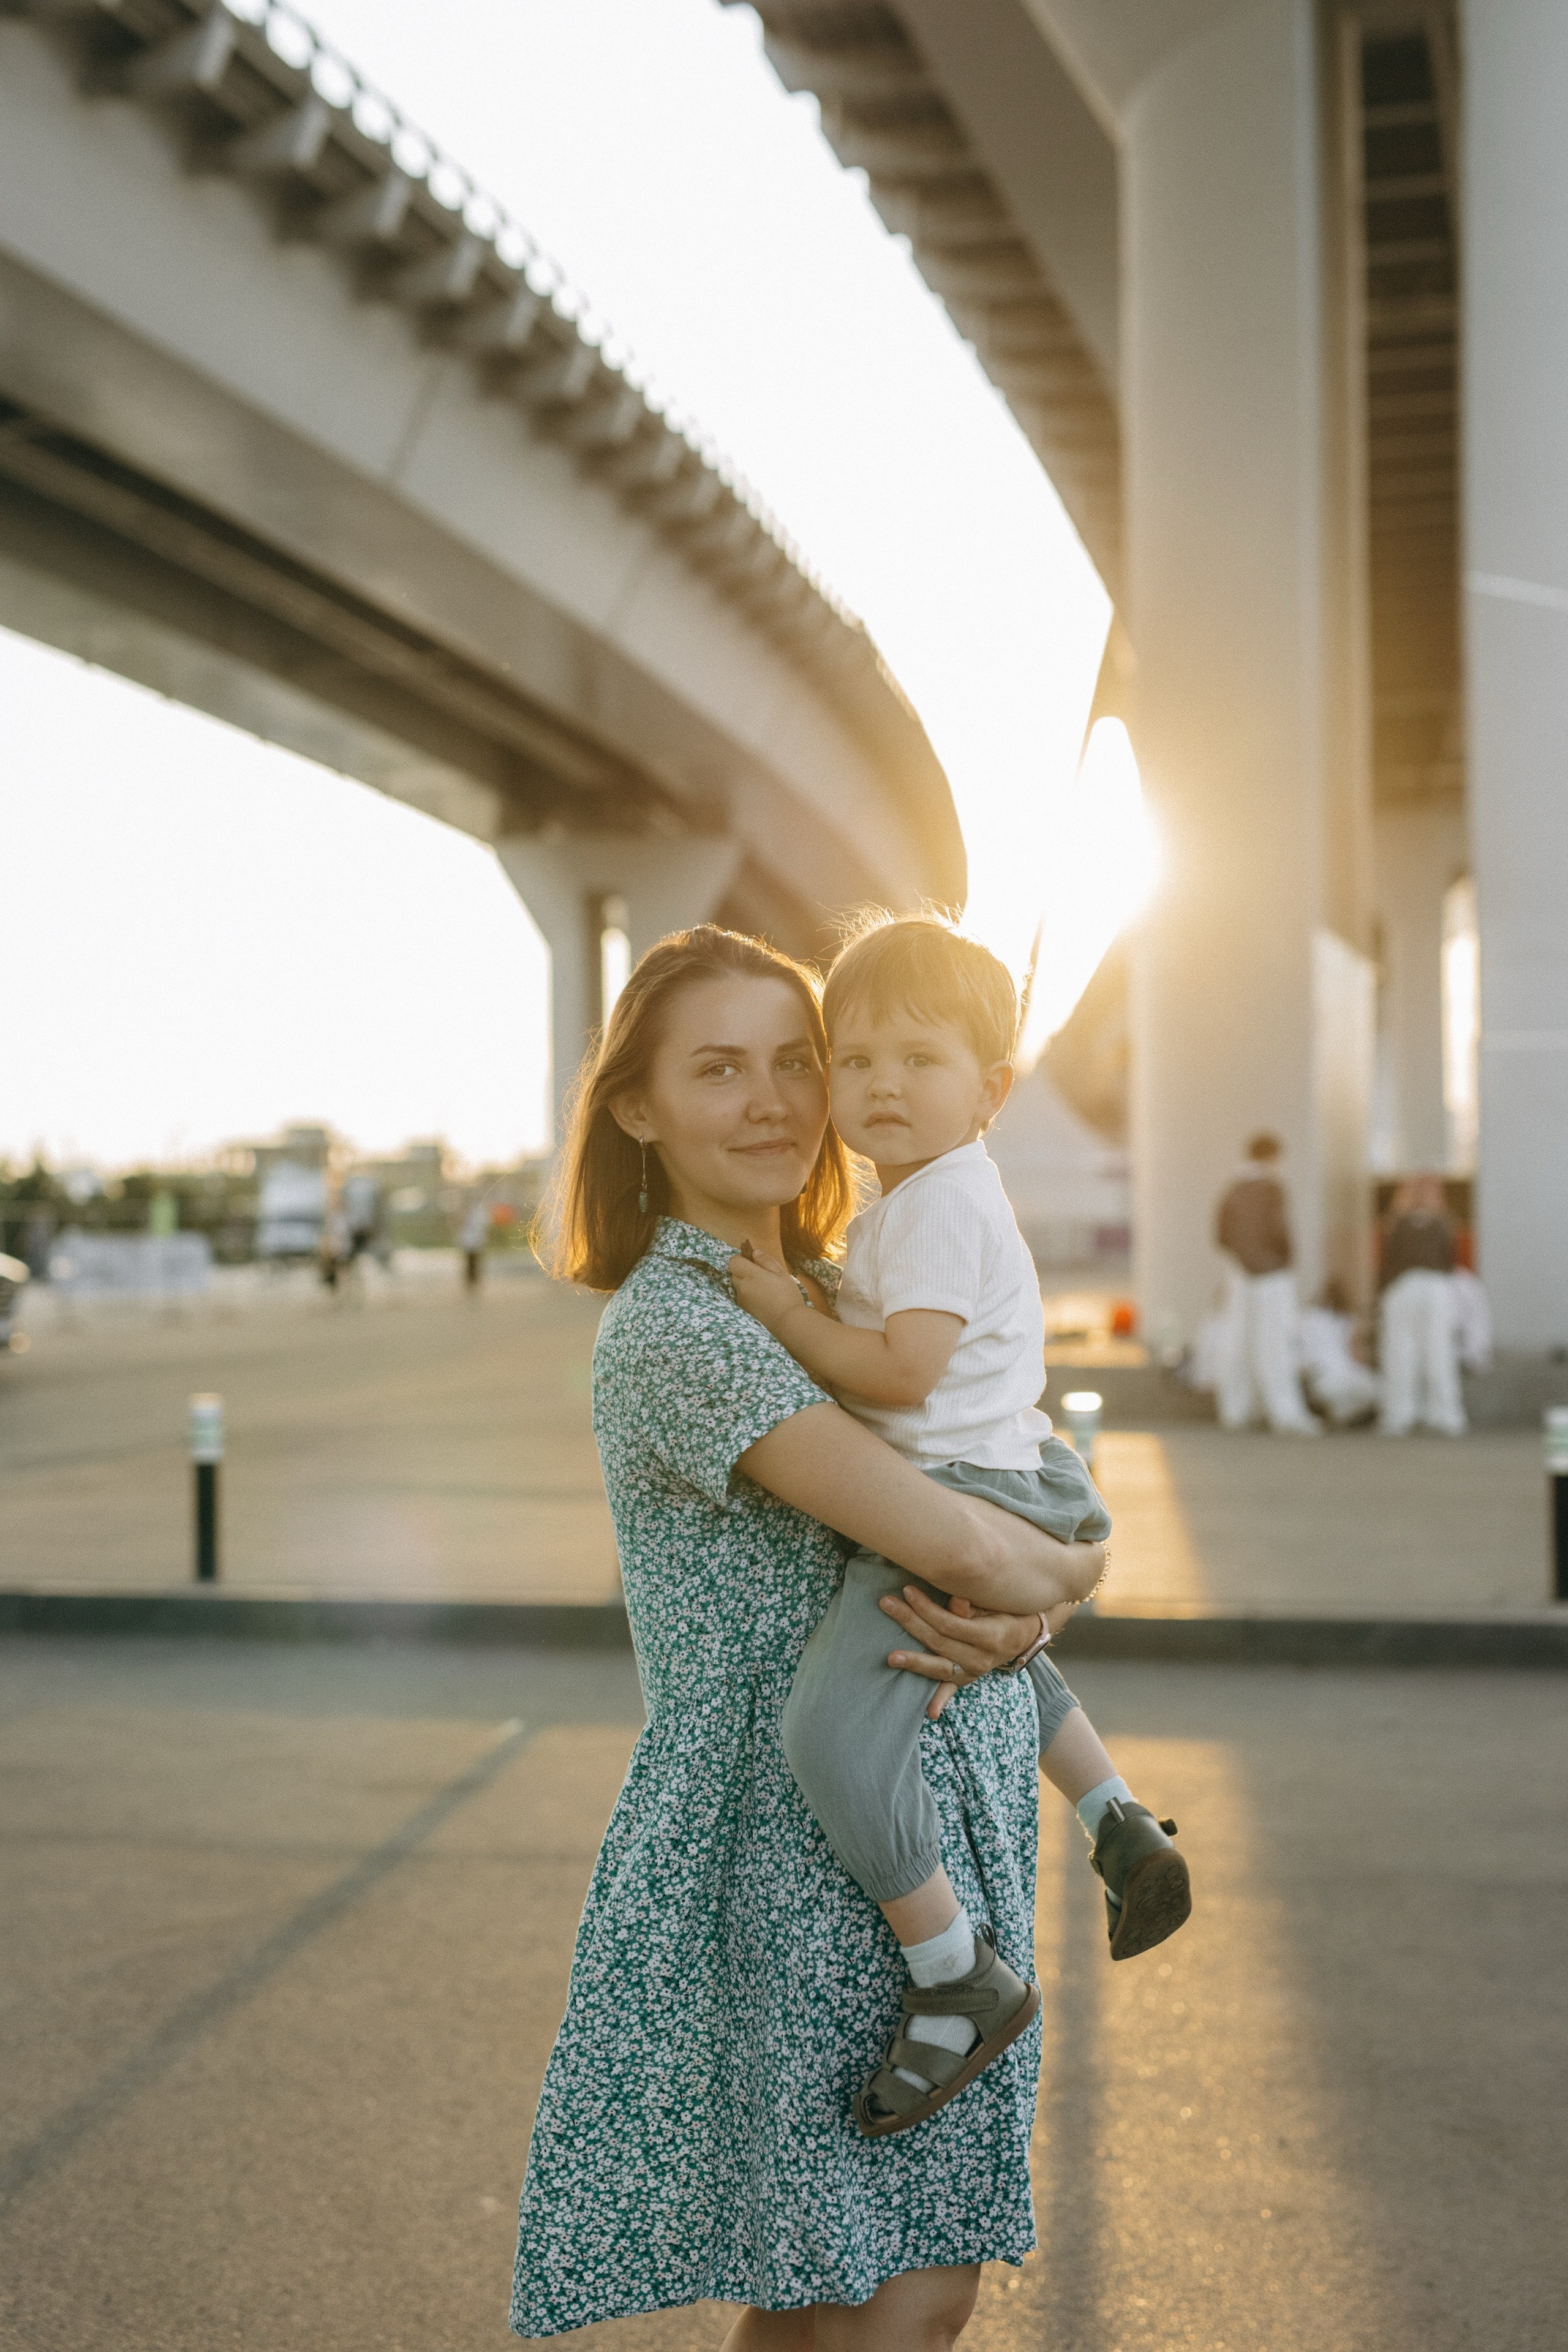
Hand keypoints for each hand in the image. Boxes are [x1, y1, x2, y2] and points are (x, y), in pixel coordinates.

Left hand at [729, 1248, 810, 1338]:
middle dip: (744, 1272)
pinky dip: (749, 1296)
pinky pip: (742, 1298)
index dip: (741, 1259)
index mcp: (751, 1275)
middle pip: (735, 1273)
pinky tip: (763, 1300)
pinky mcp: (744, 1310)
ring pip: (739, 1286)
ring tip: (765, 1290)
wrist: (787, 1322)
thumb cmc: (787, 1295)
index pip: (733, 1262)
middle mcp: (742, 1287)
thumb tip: (754, 1252)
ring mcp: (741, 1300)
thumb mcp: (781, 1274)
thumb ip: (766, 1261)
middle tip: (763, 1276)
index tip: (754, 1262)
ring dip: (747, 1284)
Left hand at [880, 1586, 1045, 1720]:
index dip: (927, 1608)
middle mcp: (982, 1658)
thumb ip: (975, 1605)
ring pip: (939, 1668)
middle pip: (939, 1642)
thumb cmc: (1007, 1610)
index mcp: (990, 1636)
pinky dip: (940, 1700)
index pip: (950, 1624)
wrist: (1025, 1633)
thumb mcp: (997, 1603)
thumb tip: (955, 1601)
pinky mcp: (967, 1679)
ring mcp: (973, 1672)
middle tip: (886, 1604)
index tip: (907, 1591)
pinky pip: (951, 1690)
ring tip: (890, 1657)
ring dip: (914, 1662)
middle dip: (911, 1622)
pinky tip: (930, 1712)